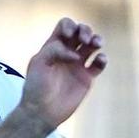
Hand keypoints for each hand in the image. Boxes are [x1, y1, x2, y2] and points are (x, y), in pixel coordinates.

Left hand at [18, 18, 107, 132]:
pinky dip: (102, 59)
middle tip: (84, 40)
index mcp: (53, 46)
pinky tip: (100, 60)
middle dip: (85, 30)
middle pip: (81, 32)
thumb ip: (54, 50)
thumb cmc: (36, 87)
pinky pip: (99, 64)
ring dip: (97, 39)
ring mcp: (78, 65)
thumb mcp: (38, 63)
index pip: (65, 26)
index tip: (68, 36)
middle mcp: (67, 53)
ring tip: (96, 44)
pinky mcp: (86, 78)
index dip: (70, 26)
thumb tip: (76, 55)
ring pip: (92, 45)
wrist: (42, 112)